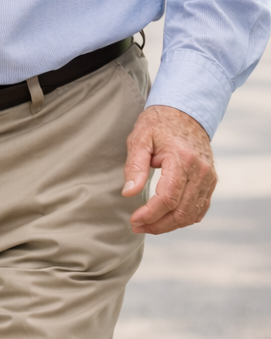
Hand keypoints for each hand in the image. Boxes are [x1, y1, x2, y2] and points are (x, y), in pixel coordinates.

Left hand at [122, 104, 216, 234]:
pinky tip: (166, 218)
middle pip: (182, 212)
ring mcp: (209, 178)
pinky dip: (184, 218)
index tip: (134, 220)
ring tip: (148, 225)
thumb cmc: (158, 124)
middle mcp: (201, 171)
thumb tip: (129, 193)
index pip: (168, 198)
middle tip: (137, 226)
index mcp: (182, 159)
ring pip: (192, 214)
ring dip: (170, 225)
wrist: (185, 112)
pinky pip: (200, 209)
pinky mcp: (211, 182)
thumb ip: (135, 166)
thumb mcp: (140, 139)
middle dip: (158, 225)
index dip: (150, 214)